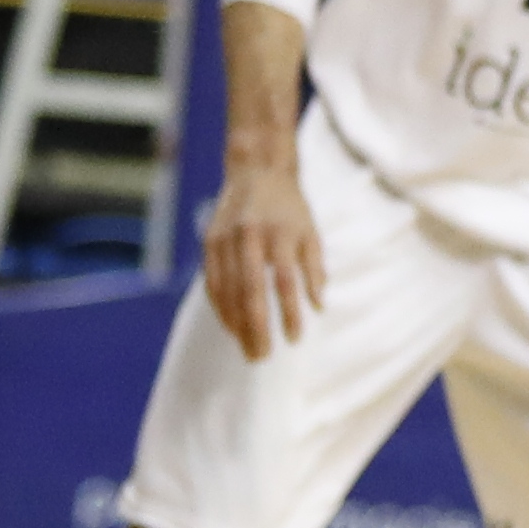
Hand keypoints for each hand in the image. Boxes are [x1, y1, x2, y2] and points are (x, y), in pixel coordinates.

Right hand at [202, 157, 326, 355]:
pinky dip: (220, 307)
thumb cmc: (289, 207)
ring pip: (228, 290)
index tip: (294, 339)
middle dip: (256, 327)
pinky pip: (212, 281)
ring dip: (236, 323)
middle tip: (262, 356)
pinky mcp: (210, 241)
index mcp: (280, 233)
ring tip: (247, 348)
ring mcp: (226, 239)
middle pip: (251, 290)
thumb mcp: (310, 232)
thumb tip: (318, 306)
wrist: (256, 170)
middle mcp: (250, 236)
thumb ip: (314, 268)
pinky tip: (230, 326)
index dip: (290, 313)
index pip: (285, 281)